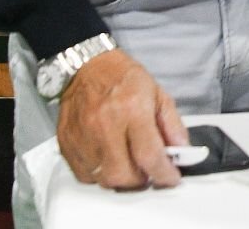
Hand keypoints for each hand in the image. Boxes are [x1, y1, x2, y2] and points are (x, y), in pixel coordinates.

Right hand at [56, 49, 185, 189]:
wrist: (86, 67)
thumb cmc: (122, 78)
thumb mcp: (158, 94)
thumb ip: (172, 125)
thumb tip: (182, 151)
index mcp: (132, 110)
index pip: (150, 155)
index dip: (164, 173)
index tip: (171, 178)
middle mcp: (105, 126)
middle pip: (124, 175)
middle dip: (141, 181)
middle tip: (149, 171)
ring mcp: (83, 137)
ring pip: (103, 179)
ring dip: (121, 179)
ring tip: (130, 164)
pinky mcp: (67, 145)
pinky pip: (85, 176)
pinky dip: (100, 175)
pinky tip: (110, 160)